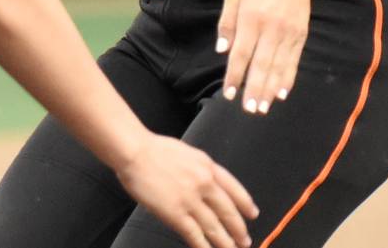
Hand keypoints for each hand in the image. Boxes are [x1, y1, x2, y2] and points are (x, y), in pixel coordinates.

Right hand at [116, 133, 258, 247]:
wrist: (135, 152)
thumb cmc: (155, 150)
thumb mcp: (188, 153)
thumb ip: (202, 169)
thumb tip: (211, 184)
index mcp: (208, 166)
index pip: (235, 189)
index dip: (246, 205)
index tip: (252, 215)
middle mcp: (204, 183)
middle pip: (228, 212)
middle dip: (238, 229)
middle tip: (244, 240)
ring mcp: (191, 200)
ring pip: (214, 227)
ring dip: (225, 242)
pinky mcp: (175, 213)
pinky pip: (194, 235)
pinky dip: (203, 246)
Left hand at [216, 0, 317, 113]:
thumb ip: (227, 23)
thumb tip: (223, 51)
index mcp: (251, 17)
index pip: (241, 54)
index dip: (235, 76)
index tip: (229, 94)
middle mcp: (271, 27)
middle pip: (261, 65)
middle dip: (254, 89)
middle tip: (249, 110)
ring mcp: (289, 32)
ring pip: (279, 66)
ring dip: (270, 89)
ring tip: (263, 108)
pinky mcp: (301, 33)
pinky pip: (294, 60)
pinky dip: (288, 78)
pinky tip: (282, 93)